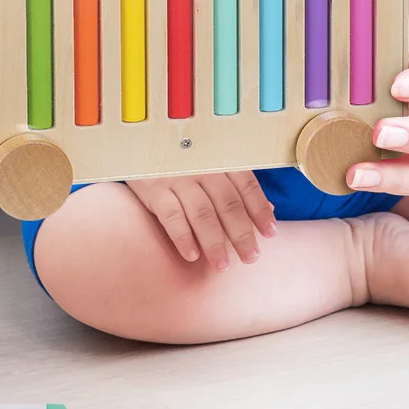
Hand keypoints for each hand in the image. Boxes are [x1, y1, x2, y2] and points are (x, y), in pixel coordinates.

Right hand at [127, 172, 276, 268]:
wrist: (138, 144)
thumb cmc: (182, 160)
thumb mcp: (211, 165)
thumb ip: (238, 186)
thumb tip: (269, 210)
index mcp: (220, 159)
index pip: (246, 185)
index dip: (260, 210)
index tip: (270, 233)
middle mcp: (203, 167)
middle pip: (227, 203)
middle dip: (241, 233)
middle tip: (251, 257)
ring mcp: (178, 177)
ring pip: (202, 213)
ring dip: (214, 241)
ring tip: (222, 265)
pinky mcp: (154, 189)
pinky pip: (171, 215)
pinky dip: (183, 236)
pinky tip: (192, 255)